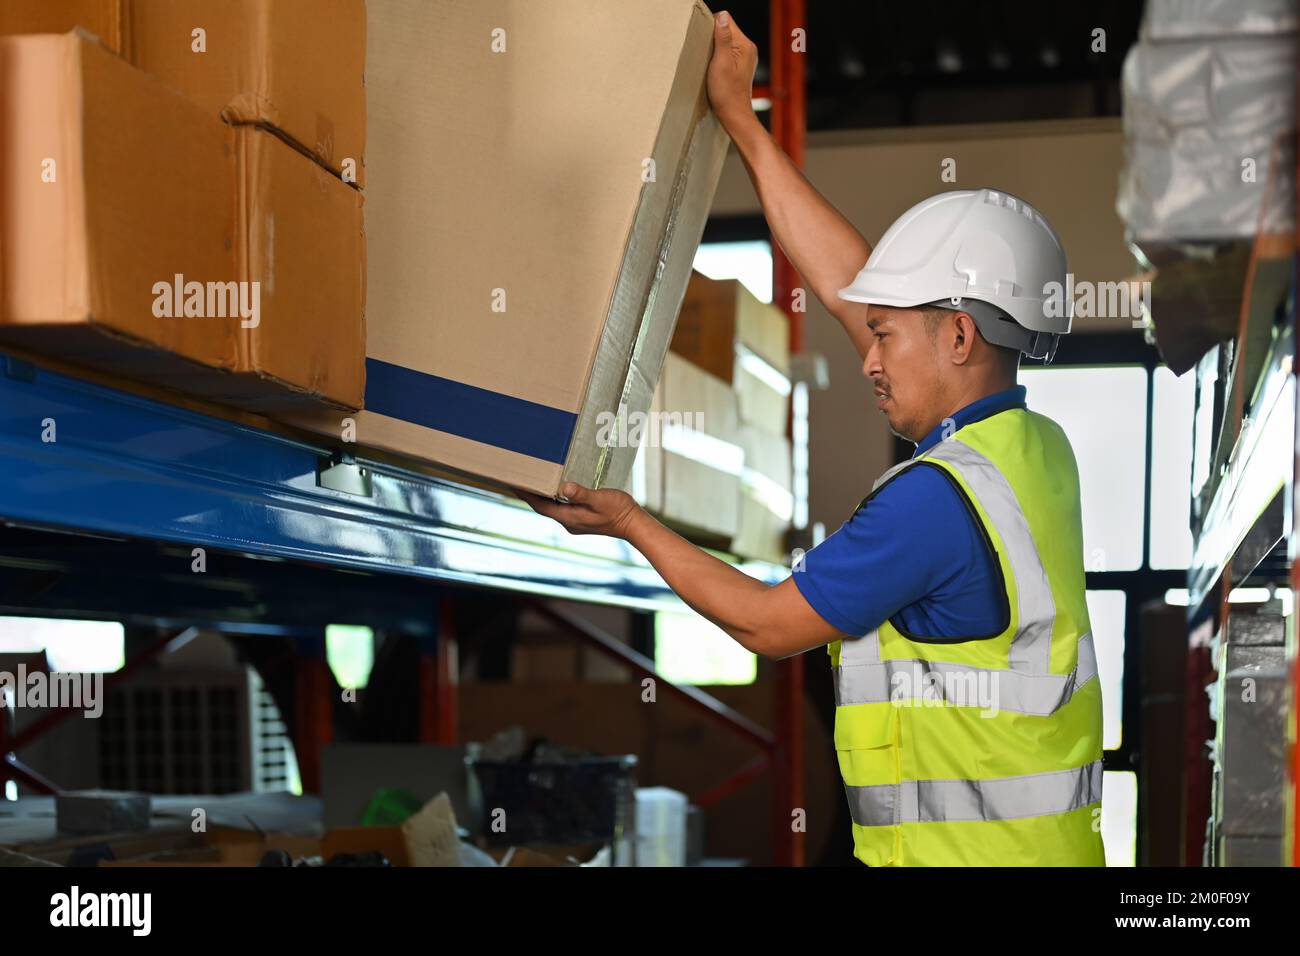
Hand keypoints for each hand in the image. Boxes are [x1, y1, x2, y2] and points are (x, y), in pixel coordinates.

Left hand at [516, 482, 641, 538]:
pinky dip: (553, 498)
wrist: (633, 525)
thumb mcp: (600, 499)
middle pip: (542, 507)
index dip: (526, 495)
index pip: (540, 506)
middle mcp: (568, 521)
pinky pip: (561, 507)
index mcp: (569, 517)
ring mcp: (574, 521)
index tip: (513, 484)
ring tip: (532, 482)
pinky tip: (554, 489)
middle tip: (518, 480)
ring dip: (541, 496)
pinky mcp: (581, 519)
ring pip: (551, 507)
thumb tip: (563, 488)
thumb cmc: (618, 511)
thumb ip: (581, 494)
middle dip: (530, 494)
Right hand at [707, 11, 758, 133]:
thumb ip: (722, 38)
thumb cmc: (726, 93)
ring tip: (709, 62)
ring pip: (725, 41)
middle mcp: (748, 48)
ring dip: (714, 47)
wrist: (734, 115)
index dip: (711, 27)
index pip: (726, 21)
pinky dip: (717, 56)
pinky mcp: (740, 65)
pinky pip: (727, 52)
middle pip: (725, 30)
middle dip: (712, 38)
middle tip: (705, 55)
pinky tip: (714, 67)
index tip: (704, 43)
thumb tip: (722, 16)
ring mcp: (745, 57)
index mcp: (745, 45)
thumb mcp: (721, 63)